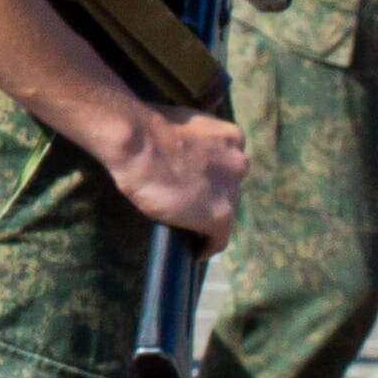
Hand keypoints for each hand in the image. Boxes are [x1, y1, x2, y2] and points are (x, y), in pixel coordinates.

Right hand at [90, 101, 245, 244]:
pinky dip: (206, 247)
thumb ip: (195, 141)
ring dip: (207, 218)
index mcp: (232, 137)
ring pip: (223, 212)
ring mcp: (231, 191)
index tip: (197, 185)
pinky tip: (195, 252)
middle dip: (212, 194)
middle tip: (187, 203)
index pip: (228, 164)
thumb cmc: (147, 130)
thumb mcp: (184, 125)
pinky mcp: (219, 216)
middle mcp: (239, 163)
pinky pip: (217, 240)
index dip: (212, 175)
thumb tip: (183, 154)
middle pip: (229, 187)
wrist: (138, 141)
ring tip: (188, 229)